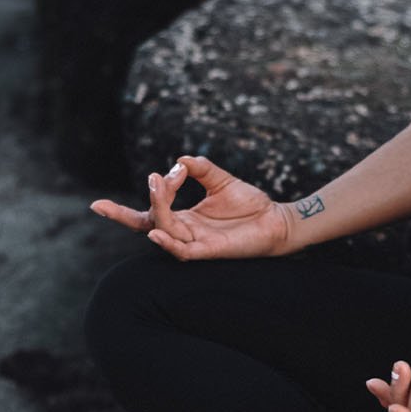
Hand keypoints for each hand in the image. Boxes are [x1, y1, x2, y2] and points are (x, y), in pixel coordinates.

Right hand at [89, 155, 296, 259]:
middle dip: (134, 208)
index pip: (148, 213)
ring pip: (165, 229)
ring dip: (158, 208)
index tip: (155, 178)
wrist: (276, 220)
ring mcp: (195, 243)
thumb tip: (180, 160)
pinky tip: (156, 232)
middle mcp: (185, 231)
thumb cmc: (250, 204)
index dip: (135, 202)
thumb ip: (201, 168)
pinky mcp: (209, 251)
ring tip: (158, 185)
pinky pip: (182, 251)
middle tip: (144, 183)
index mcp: (184, 217)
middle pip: (149, 222)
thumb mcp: (221, 180)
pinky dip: (167, 242)